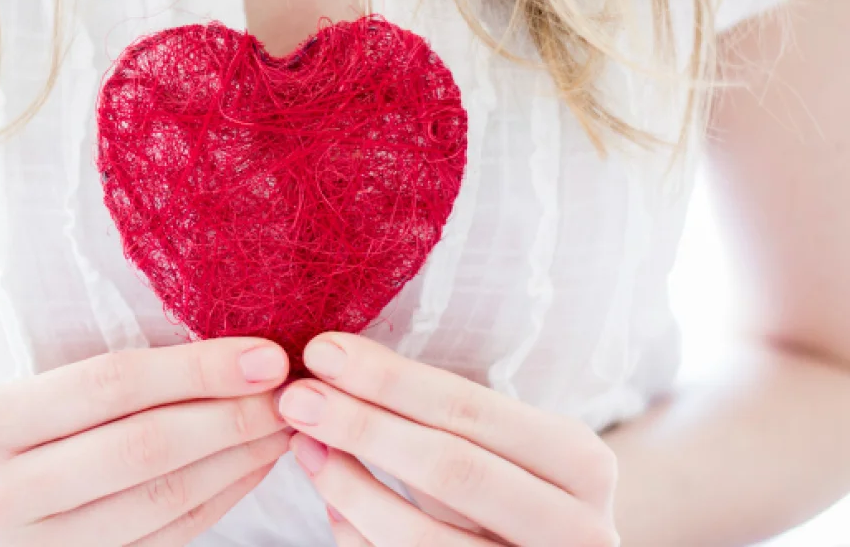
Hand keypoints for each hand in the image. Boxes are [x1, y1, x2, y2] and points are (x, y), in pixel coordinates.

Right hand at [0, 339, 290, 545]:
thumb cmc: (26, 428)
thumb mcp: (39, 390)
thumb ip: (112, 375)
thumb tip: (236, 349)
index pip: (110, 384)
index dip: (197, 369)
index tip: (266, 356)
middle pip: (143, 447)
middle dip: (231, 416)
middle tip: (290, 394)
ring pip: (165, 498)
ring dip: (239, 458)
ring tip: (284, 424)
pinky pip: (173, 535)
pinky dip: (224, 495)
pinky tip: (256, 462)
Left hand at [277, 334, 618, 546]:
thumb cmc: (518, 490)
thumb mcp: (504, 448)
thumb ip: (440, 418)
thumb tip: (337, 371)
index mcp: (582, 463)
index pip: (472, 412)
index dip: (391, 380)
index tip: (323, 351)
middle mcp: (576, 529)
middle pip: (451, 470)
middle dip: (362, 426)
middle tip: (297, 396)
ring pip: (422, 539)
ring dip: (348, 487)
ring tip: (303, 447)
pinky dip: (358, 535)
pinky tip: (331, 501)